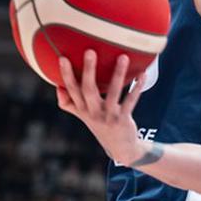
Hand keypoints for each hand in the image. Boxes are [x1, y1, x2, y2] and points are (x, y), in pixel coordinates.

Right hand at [57, 50, 145, 165]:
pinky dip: (137, 87)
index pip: (71, 91)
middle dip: (88, 70)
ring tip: (123, 57)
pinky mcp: (123, 119)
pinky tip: (142, 74)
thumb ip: (69, 103)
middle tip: (90, 51)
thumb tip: (57, 87)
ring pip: (113, 93)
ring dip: (118, 74)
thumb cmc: (100, 125)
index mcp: (82, 110)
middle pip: (88, 90)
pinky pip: (131, 101)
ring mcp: (108, 116)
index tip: (63, 59)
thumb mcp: (83, 116)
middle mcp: (93, 113)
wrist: (120, 148)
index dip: (66, 76)